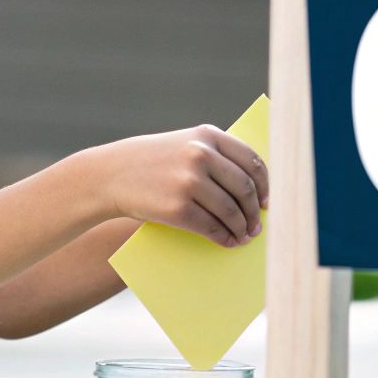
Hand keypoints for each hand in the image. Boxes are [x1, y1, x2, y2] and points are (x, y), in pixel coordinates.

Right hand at [92, 125, 269, 246]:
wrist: (109, 175)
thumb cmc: (152, 162)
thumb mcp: (184, 144)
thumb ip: (215, 156)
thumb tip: (252, 188)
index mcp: (207, 135)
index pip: (252, 161)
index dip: (265, 185)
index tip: (267, 201)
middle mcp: (201, 155)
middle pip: (244, 188)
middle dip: (254, 211)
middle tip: (257, 224)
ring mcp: (189, 182)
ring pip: (231, 211)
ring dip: (241, 228)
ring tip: (244, 236)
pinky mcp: (177, 208)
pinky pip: (212, 227)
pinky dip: (224, 238)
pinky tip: (227, 241)